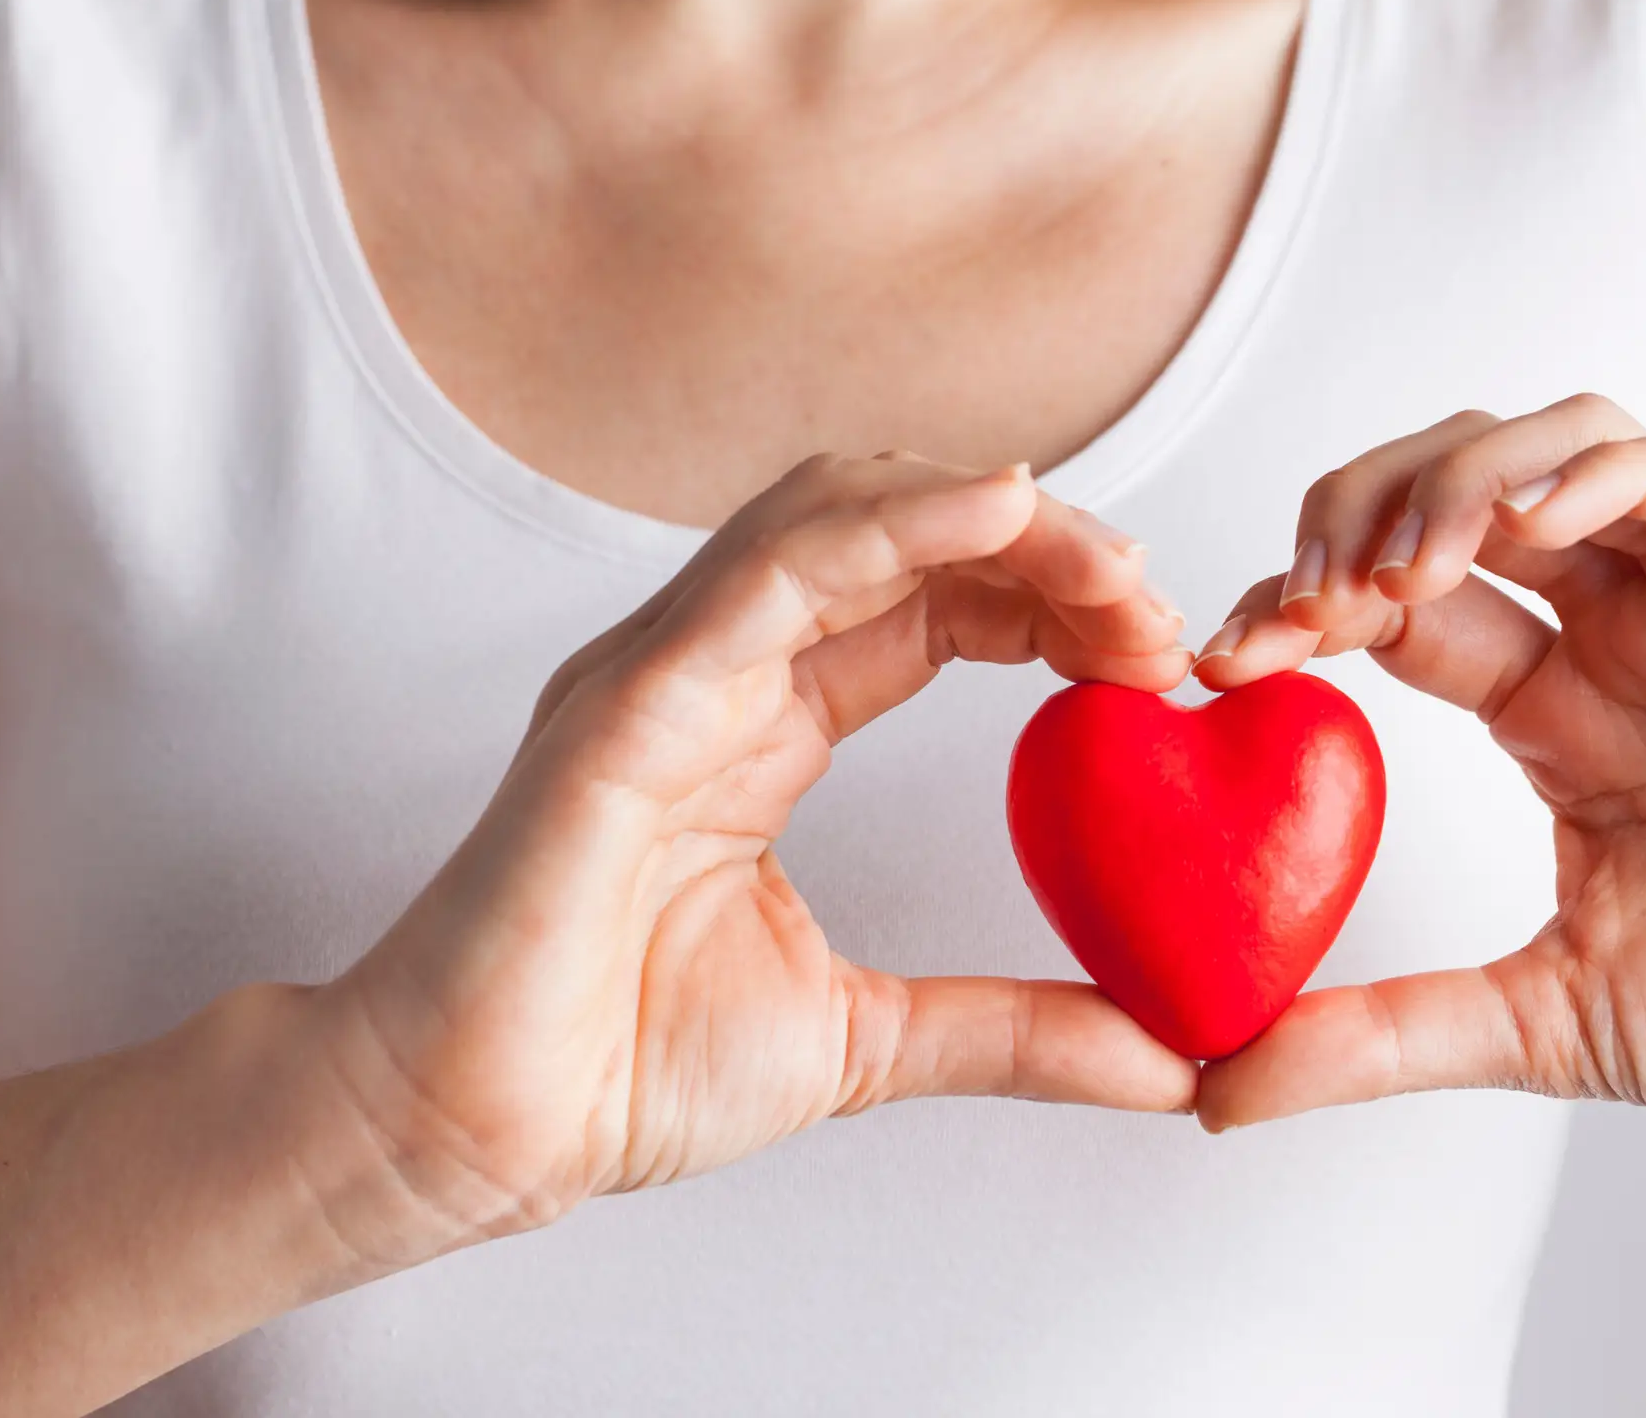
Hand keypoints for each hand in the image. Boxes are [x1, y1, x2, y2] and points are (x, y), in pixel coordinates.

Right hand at [314, 454, 1198, 1257]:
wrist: (475, 1133)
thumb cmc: (625, 1068)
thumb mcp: (871, 1040)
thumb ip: (1017, 1030)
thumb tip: (1170, 1062)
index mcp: (765, 724)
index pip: (930, 605)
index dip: (1049, 602)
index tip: (1156, 655)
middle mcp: (718, 670)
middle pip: (899, 537)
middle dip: (1042, 546)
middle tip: (1155, 609)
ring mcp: (665, 671)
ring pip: (834, 514)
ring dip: (988, 517)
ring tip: (1106, 562)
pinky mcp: (626, 703)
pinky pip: (765, 574)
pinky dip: (887, 526)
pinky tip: (998, 511)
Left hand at [1192, 397, 1645, 1142]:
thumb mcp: (1541, 1023)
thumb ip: (1379, 1034)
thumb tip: (1215, 1088)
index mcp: (1552, 709)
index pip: (1393, 604)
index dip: (1298, 606)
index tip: (1222, 660)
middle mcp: (1618, 636)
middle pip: (1456, 493)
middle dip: (1355, 519)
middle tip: (1301, 601)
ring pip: (1563, 450)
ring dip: (1459, 482)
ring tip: (1398, 567)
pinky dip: (1606, 470)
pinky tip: (1527, 523)